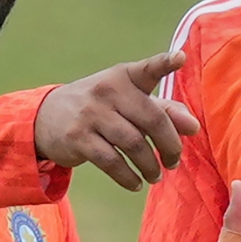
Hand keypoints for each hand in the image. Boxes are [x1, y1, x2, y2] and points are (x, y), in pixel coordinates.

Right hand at [34, 51, 199, 190]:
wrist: (46, 117)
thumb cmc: (101, 108)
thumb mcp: (129, 101)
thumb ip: (164, 110)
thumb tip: (193, 127)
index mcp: (124, 76)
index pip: (147, 69)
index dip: (164, 63)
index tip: (181, 58)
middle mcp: (108, 90)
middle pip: (152, 120)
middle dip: (170, 146)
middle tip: (174, 161)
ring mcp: (91, 113)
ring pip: (134, 144)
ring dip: (150, 165)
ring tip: (156, 175)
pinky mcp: (78, 138)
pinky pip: (112, 162)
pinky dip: (128, 177)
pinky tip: (136, 183)